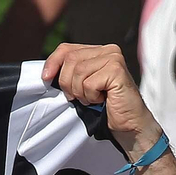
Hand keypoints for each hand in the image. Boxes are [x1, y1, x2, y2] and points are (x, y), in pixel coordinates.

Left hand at [41, 43, 162, 159]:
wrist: (129, 125)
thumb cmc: (106, 109)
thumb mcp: (83, 87)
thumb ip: (71, 73)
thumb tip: (47, 72)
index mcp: (98, 51)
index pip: (67, 48)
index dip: (53, 62)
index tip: (45, 78)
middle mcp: (108, 50)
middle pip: (70, 59)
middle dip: (67, 83)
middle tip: (79, 97)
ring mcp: (114, 58)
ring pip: (78, 72)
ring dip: (81, 92)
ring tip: (93, 99)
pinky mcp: (116, 70)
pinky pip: (89, 83)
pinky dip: (91, 97)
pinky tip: (103, 100)